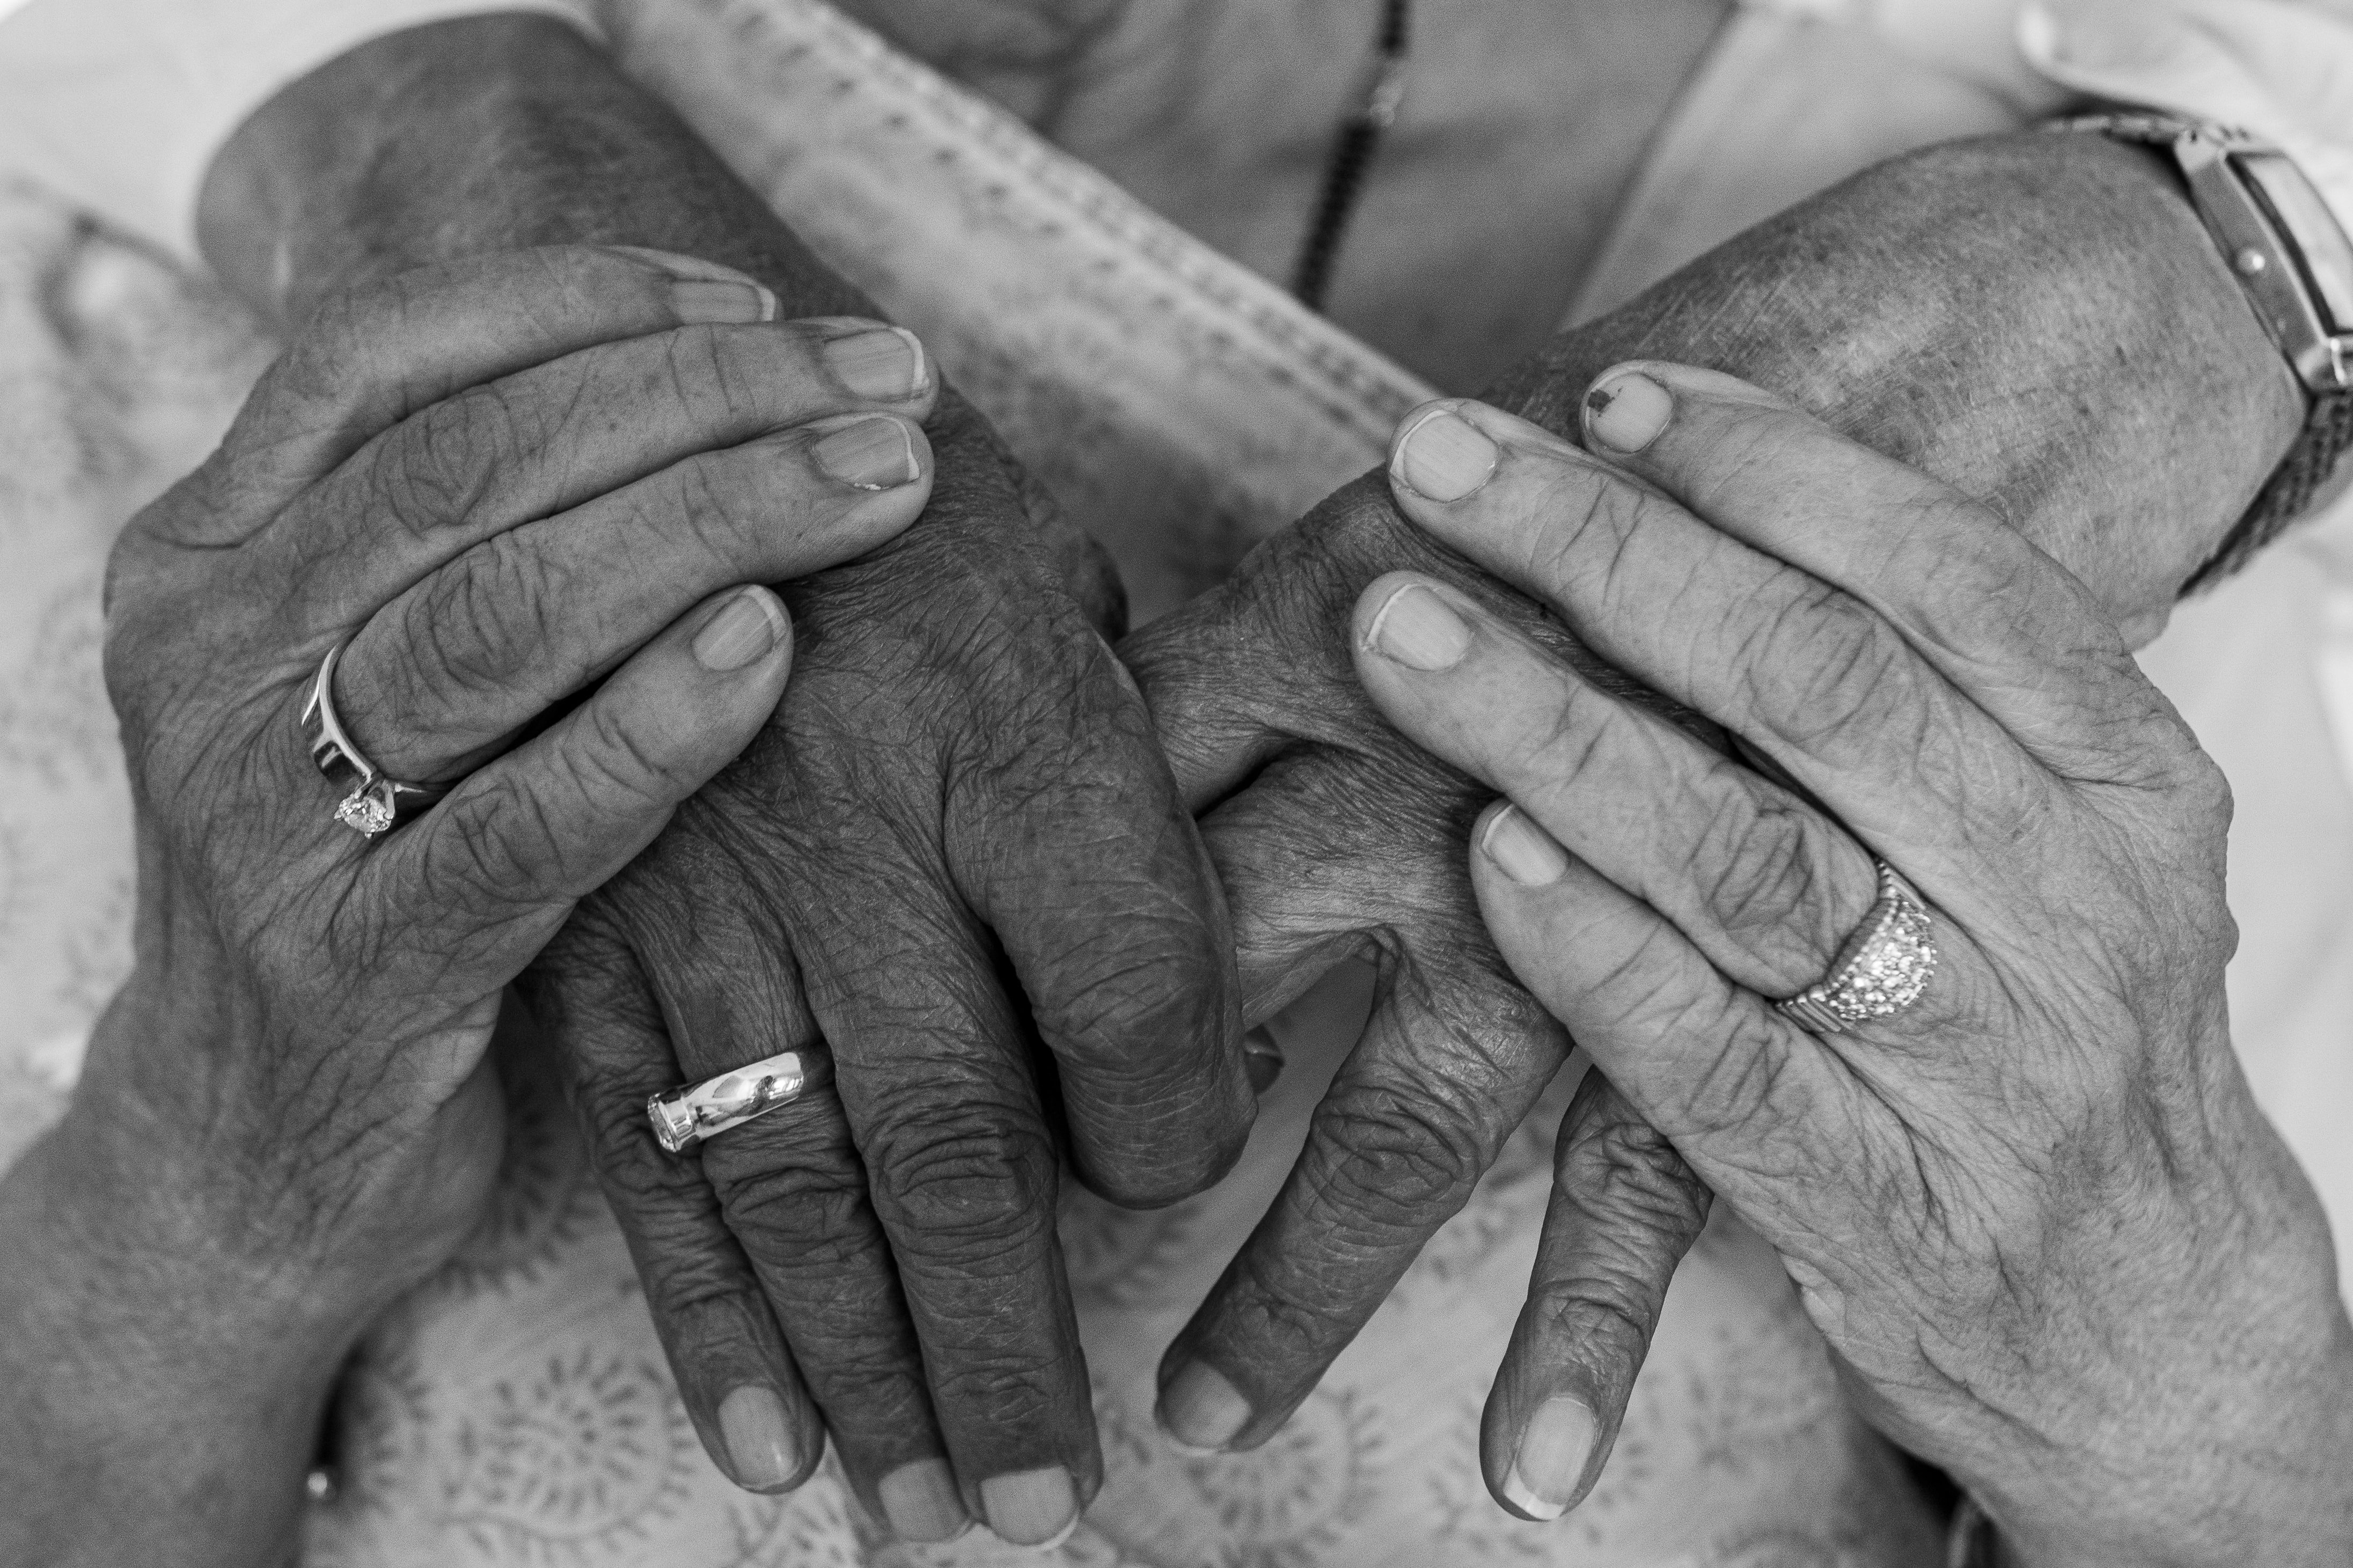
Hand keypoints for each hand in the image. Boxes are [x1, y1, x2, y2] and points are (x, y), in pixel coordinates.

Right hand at [91, 240, 932, 1361]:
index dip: (585, 302)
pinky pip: (521, 818)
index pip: (388, 355)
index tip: (764, 298)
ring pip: (497, 615)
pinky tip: (772, 646)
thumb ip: (493, 539)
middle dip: (700, 400)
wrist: (255, 1151)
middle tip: (885, 380)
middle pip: (472, 466)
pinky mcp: (350, 966)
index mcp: (216, 550)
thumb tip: (728, 384)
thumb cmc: (383, 869)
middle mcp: (214, 655)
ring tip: (875, 480)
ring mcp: (263, 813)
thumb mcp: (391, 680)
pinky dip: (653, 721)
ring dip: (709, 523)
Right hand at [199, 19, 1256, 1545]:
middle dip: (1011, 1344)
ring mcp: (699, 897)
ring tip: (932, 1509)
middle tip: (1053, 1509)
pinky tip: (771, 1442)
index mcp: (1012, 727)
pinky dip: (711, 1318)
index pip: (1137, 1002)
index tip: (1181, 1175)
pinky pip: (651, 1157)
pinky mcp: (589, 940)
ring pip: (800, 1183)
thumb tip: (1220, 1011)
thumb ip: (1158, 780)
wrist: (651, 413)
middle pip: (960, 1139)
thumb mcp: (1075, 581)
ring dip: (874, 1370)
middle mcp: (854, 829)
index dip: (1181, 1129)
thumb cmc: (914, 504)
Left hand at [1117, 130, 2305, 1469]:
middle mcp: (2067, 898)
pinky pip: (1716, 1065)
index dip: (1766, 465)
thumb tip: (1709, 504)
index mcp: (2121, 779)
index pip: (1948, 571)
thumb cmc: (2058, 1036)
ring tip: (1400, 630)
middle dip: (1614, 551)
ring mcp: (1977, 1059)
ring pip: (1752, 858)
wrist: (2168, 1335)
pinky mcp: (1877, 1206)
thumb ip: (1923, 704)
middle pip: (1822, 681)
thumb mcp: (2057, 849)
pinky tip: (1489, 862)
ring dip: (1558, 728)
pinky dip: (1598, 956)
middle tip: (1438, 456)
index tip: (1604, 390)